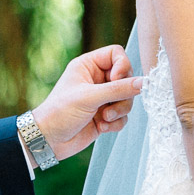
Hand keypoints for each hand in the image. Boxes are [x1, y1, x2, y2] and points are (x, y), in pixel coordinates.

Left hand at [31, 44, 141, 160]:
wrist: (49, 140)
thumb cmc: (60, 112)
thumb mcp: (89, 97)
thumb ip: (118, 89)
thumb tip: (144, 83)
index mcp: (88, 65)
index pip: (116, 54)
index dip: (122, 66)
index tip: (117, 80)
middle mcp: (96, 79)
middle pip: (126, 78)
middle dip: (122, 95)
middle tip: (111, 106)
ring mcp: (101, 97)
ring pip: (127, 98)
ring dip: (119, 110)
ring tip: (105, 119)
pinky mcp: (105, 115)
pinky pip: (123, 115)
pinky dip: (116, 123)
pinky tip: (101, 128)